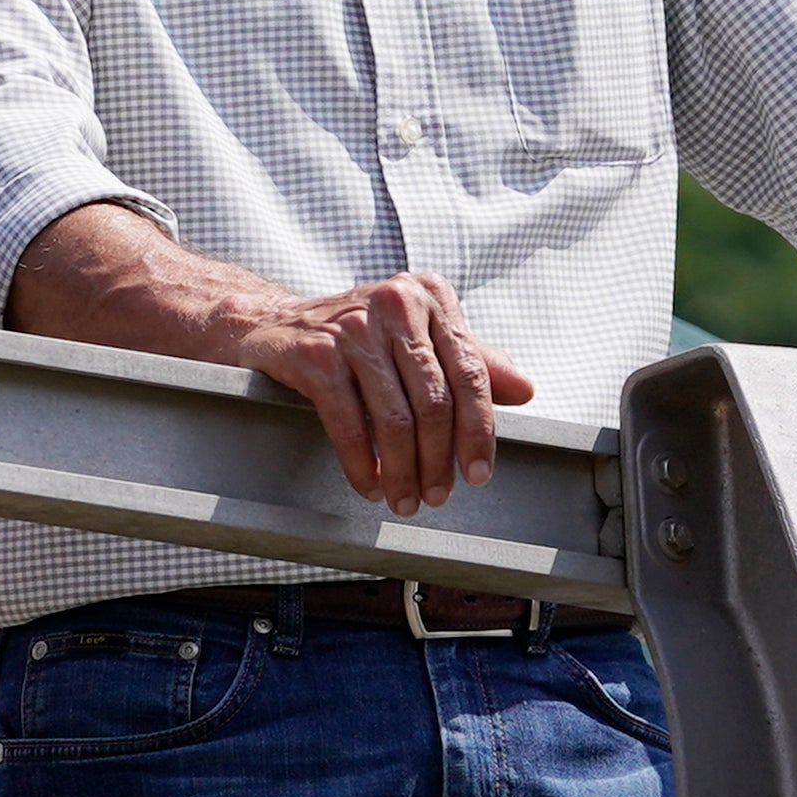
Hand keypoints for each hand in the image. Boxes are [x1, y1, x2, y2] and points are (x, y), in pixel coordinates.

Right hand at [233, 273, 538, 515]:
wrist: (270, 324)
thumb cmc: (353, 335)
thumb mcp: (415, 337)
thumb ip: (469, 359)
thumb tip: (525, 390)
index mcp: (429, 295)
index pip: (470, 373)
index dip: (480, 431)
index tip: (478, 474)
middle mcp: (396, 303)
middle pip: (435, 401)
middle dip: (439, 461)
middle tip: (437, 497)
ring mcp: (353, 327)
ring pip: (395, 418)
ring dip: (402, 472)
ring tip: (404, 500)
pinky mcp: (315, 353)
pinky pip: (349, 423)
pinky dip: (362, 465)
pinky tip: (369, 486)